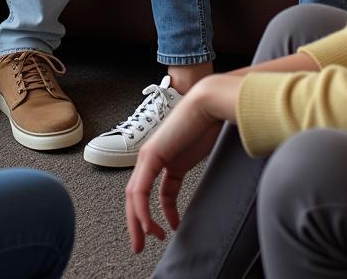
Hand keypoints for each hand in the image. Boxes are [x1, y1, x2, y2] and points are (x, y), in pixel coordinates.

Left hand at [125, 74, 241, 252]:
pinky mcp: (151, 155)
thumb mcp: (199, 154)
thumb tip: (213, 184)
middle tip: (141, 245)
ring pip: (134, 195)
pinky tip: (149, 224)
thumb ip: (195, 168)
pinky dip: (142, 209)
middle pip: (135, 196)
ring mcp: (148, 156)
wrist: (208, 103)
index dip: (152, 214)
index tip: (164, 232)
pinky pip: (141, 189)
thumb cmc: (208, 123)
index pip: (147, 192)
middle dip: (137, 223)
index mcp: (162, 159)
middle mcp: (150, 158)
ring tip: (146, 239)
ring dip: (137, 221)